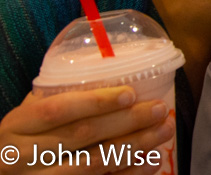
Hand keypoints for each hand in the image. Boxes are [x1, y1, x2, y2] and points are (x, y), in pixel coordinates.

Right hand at [0, 87, 173, 173]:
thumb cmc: (22, 140)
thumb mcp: (27, 118)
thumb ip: (56, 99)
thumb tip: (111, 74)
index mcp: (17, 125)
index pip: (57, 110)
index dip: (95, 102)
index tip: (130, 94)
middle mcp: (23, 155)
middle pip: (82, 136)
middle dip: (127, 121)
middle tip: (159, 109)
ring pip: (94, 165)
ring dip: (135, 146)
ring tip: (163, 131)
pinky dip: (129, 174)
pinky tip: (151, 162)